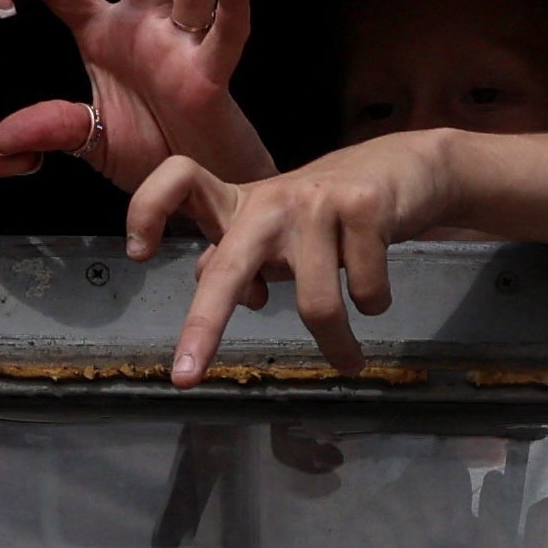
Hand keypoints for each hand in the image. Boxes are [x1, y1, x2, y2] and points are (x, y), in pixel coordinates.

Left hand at [1, 0, 260, 188]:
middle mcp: (148, 23)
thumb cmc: (152, 151)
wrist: (195, 188)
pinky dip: (233, 3)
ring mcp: (183, 43)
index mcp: (107, 30)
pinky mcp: (211, 75)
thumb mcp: (89, 140)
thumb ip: (52, 129)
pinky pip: (227, 33)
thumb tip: (6, 139)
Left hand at [131, 134, 460, 382]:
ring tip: (349, 360)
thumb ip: (240, 256)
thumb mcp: (278, 229)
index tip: (137, 254)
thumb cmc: (332, 210)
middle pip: (228, 265)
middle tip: (186, 379)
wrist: (410, 169)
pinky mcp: (364, 206)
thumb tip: (215, 287)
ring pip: (316, 304)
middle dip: (203, 327)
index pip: (180, 182)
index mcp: (241, 206)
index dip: (148, 209)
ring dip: (339, 345)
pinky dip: (375, 304)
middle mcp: (270, 201)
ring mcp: (317, 201)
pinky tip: (377, 292)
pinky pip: (366, 293)